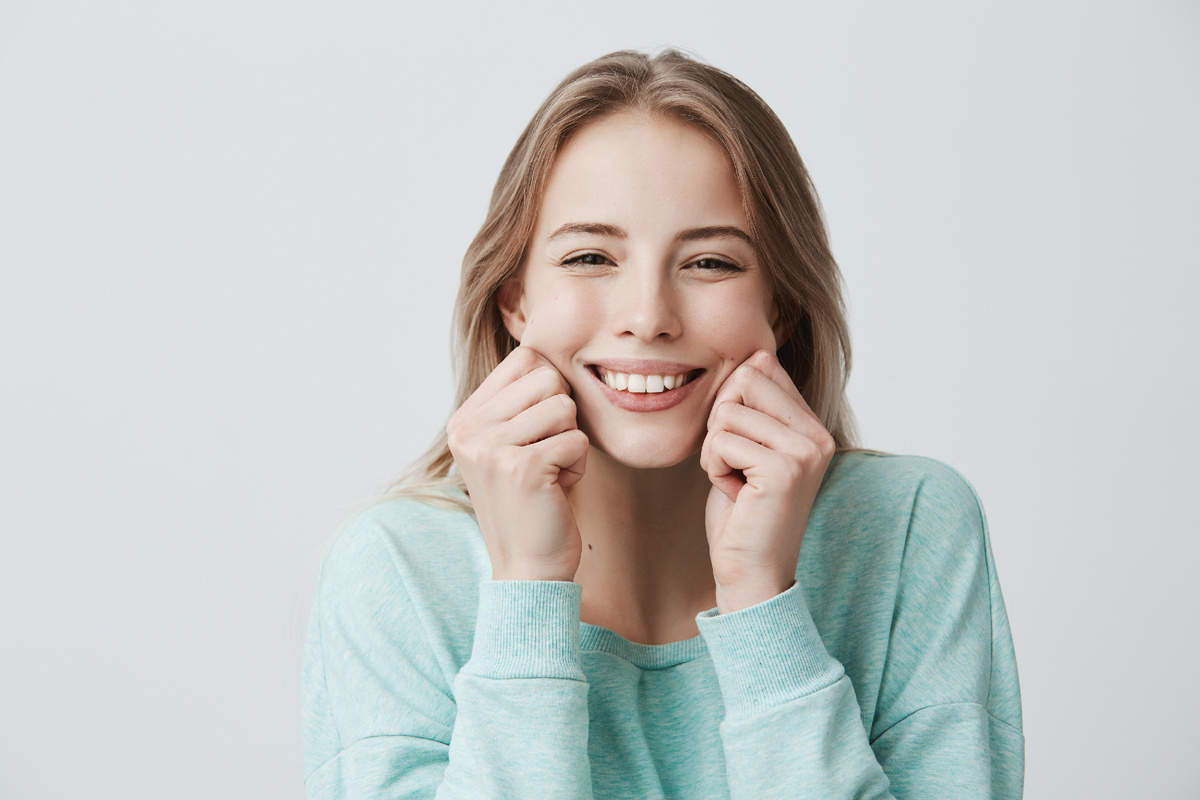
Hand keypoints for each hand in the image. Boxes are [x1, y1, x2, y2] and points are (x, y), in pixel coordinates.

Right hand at [446, 346, 588, 581]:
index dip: (549, 389)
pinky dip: (578, 465)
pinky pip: (577, 439)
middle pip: (548, 377)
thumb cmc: (533, 501)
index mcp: (465, 418)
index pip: (525, 359)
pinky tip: (557, 489)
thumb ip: (519, 401)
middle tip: (546, 456)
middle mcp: (469, 429)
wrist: (528, 567)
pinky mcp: (521, 467)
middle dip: (563, 417)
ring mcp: (491, 448)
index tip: (538, 431)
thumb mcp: (512, 443)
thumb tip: (546, 345)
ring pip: (565, 407)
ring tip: (551, 472)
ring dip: (571, 442)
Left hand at [700, 350, 835, 612]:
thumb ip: (756, 407)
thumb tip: (758, 354)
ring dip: (715, 451)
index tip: (740, 446)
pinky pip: (721, 440)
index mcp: (812, 426)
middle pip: (744, 380)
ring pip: (727, 412)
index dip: (732, 402)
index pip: (762, 368)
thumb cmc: (743, 514)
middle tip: (735, 465)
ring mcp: (805, 451)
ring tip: (737, 483)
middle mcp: (817, 435)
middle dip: (721, 422)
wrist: (751, 572)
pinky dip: (714, 468)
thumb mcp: (749, 449)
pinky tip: (736, 495)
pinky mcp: (784, 469)